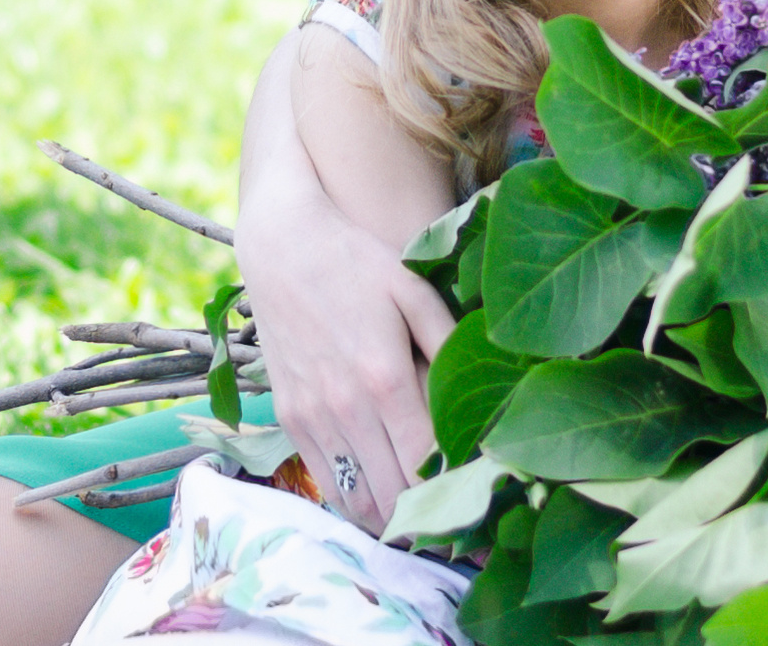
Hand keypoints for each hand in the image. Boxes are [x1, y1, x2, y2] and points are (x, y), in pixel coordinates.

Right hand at [235, 177, 457, 535]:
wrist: (283, 247)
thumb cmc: (358, 262)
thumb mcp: (414, 290)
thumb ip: (447, 342)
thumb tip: (484, 389)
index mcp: (385, 377)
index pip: (426, 464)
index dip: (456, 491)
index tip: (479, 503)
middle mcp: (345, 407)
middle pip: (394, 494)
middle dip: (430, 516)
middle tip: (459, 520)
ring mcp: (312, 417)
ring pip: (357, 498)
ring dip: (392, 518)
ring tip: (425, 517)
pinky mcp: (290, 419)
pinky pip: (326, 481)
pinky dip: (355, 499)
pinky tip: (383, 493)